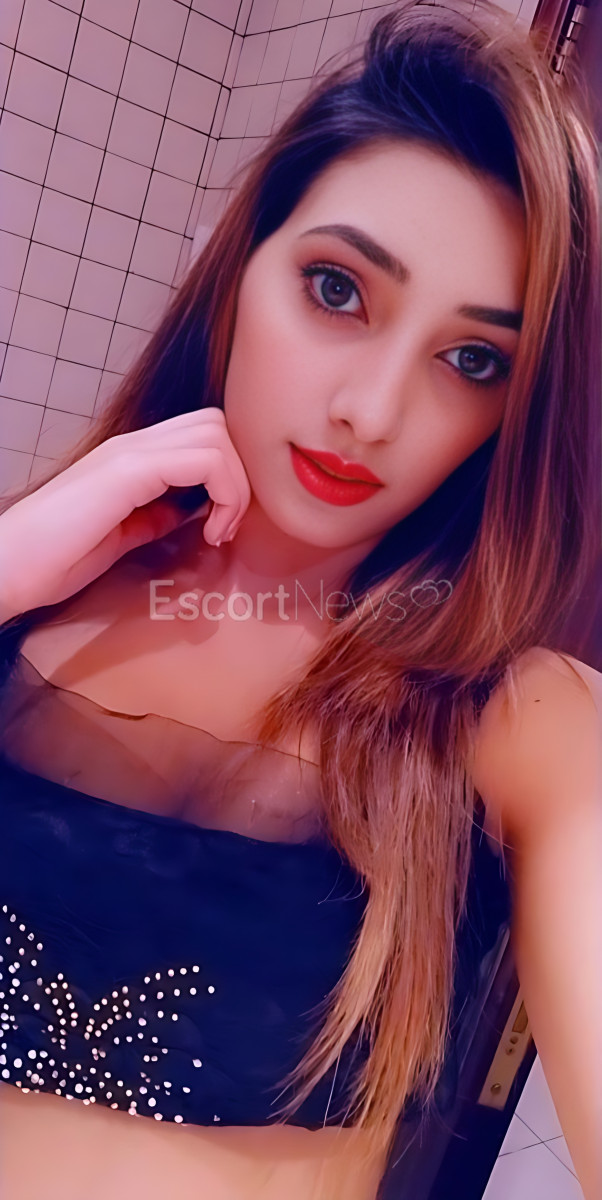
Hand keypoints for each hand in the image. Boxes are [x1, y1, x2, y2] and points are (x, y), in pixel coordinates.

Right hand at [0, 408, 250, 620]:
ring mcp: (128, 453)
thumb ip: (153, 518)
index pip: (201, 434)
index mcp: (129, 458)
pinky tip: (209, 533)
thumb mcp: (119, 536)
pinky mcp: (127, 470)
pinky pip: (204, 460)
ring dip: (235, 485)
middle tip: (226, 524)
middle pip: (216, 423)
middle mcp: (132, 445)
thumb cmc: (52, 559)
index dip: (227, 475)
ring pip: (217, 433)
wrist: (6, 566)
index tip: (220, 526)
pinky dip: (225, 495)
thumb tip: (186, 513)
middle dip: (239, 473)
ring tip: (218, 531)